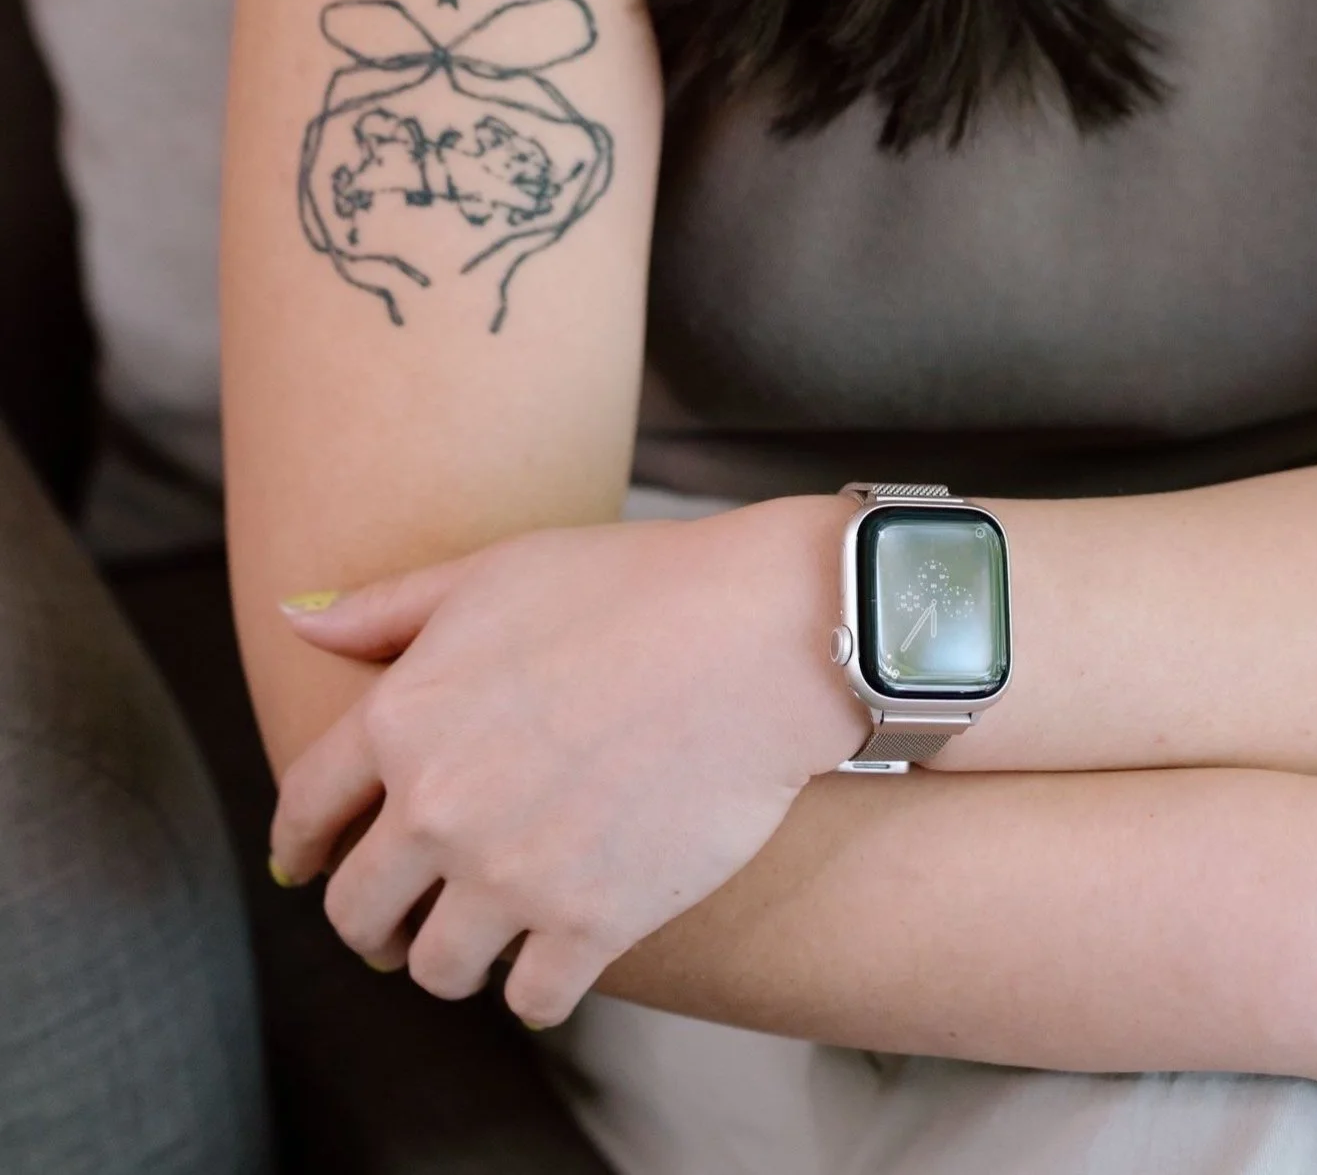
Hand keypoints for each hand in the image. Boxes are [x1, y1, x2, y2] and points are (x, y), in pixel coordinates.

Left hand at [269, 502, 864, 1025]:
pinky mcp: (590, 925)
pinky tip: (559, 949)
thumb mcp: (497, 571)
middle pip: (358, 912)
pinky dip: (539, 984)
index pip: (305, 810)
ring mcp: (511, 874)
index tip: (312, 863)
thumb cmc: (635, 582)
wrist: (763, 634)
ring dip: (452, 955)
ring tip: (485, 931)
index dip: (301, 844)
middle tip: (405, 912)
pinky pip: (531, 1002)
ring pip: (436, 969)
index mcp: (404, 716)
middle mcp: (439, 806)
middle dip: (374, 917)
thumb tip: (294, 619)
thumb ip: (386, 607)